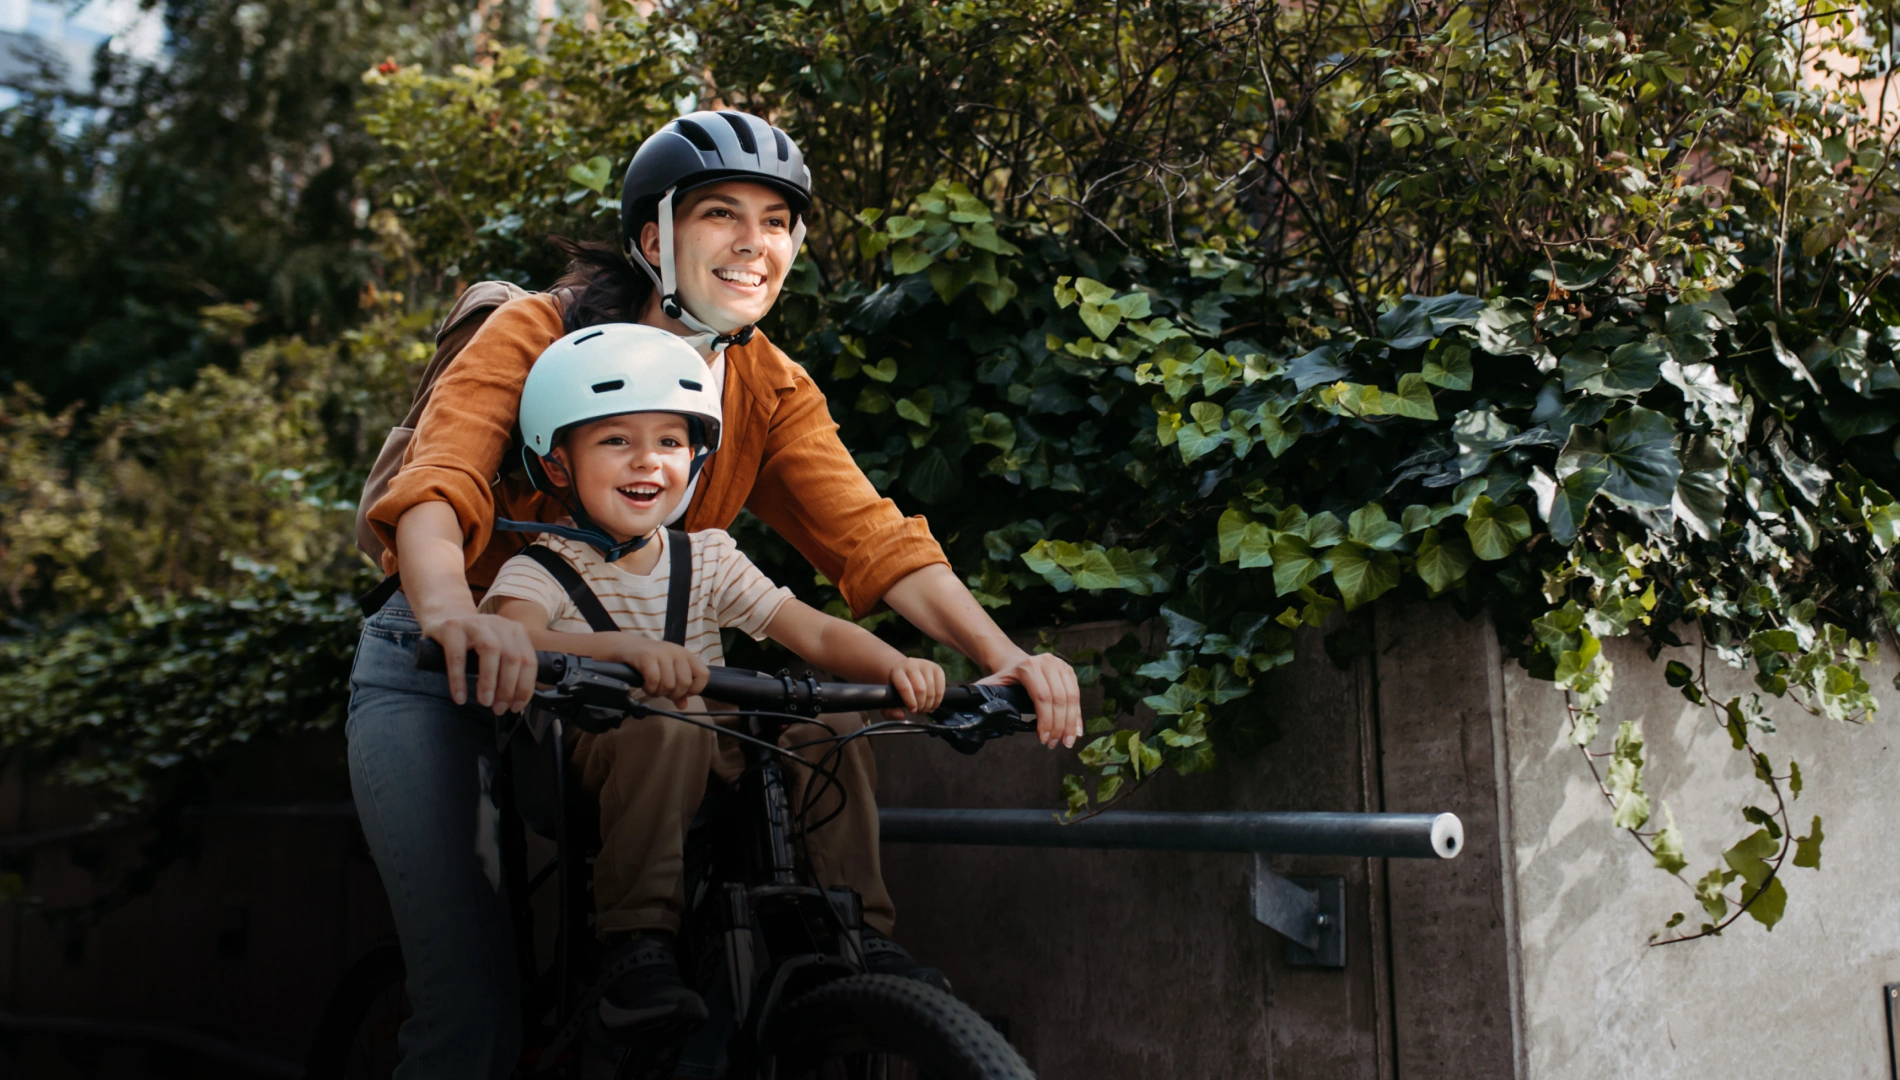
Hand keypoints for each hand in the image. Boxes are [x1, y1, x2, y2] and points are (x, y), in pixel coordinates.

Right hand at [423, 612, 537, 714]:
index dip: (524, 687)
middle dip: (508, 688)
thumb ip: (509, 668)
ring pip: (490, 650)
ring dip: (489, 681)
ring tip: (485, 702)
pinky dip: (459, 679)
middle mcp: (499, 624)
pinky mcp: (452, 627)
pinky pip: (457, 656)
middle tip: (499, 708)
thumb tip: (516, 702)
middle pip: (512, 657)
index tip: (516, 707)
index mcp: (515, 631)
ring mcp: (475, 623)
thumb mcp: (498, 649)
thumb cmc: (474, 642)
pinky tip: (460, 696)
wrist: (445, 618)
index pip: (529, 661)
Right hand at [605, 633, 708, 706]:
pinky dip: (650, 688)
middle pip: (685, 683)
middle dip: (673, 694)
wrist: (627, 647)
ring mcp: (662, 653)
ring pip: (669, 684)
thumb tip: (683, 705)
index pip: (703, 675)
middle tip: (663, 692)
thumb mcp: (668, 672)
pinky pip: (654, 680)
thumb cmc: (651, 661)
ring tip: (652, 688)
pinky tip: (646, 685)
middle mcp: (677, 652)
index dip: (695, 689)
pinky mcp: (646, 656)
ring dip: (659, 692)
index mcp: (686, 655)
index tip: (683, 693)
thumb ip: (678, 689)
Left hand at [887, 657, 945, 715]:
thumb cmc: (898, 687)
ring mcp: (926, 665)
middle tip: (918, 712)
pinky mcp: (937, 668)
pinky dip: (938, 700)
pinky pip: (941, 688)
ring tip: (924, 709)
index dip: (910, 702)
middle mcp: (911, 664)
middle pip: (920, 689)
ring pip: (931, 690)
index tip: (912, 711)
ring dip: (929, 704)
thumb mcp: (889, 698)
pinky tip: (933, 704)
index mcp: (897, 670)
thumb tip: (900, 716)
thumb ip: (890, 710)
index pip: (905, 687)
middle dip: (921, 705)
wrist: (907, 671)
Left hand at [980, 650, 1082, 748]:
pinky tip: (1075, 730)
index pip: (1041, 697)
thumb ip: (984, 700)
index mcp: (1027, 666)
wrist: (1013, 661)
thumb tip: (976, 720)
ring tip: (1065, 741)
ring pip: (1071, 698)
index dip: (1045, 720)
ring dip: (1070, 723)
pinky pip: (1077, 695)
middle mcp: (1047, 663)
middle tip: (1054, 744)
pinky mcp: (1068, 671)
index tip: (1042, 739)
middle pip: (1059, 699)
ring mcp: (1060, 665)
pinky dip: (1077, 715)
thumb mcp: (991, 686)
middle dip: (1059, 726)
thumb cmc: (1003, 677)